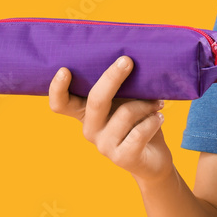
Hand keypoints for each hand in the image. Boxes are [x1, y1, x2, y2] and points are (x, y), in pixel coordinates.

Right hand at [48, 55, 172, 185]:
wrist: (153, 159)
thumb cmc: (138, 121)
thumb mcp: (126, 100)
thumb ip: (121, 86)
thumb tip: (128, 58)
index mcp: (86, 113)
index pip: (60, 104)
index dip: (57, 89)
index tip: (65, 70)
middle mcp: (90, 129)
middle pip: (96, 100)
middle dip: (112, 78)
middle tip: (128, 61)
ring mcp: (104, 146)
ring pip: (125, 113)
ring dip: (146, 104)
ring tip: (158, 103)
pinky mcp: (122, 158)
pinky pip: (139, 132)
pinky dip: (153, 121)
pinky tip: (159, 118)